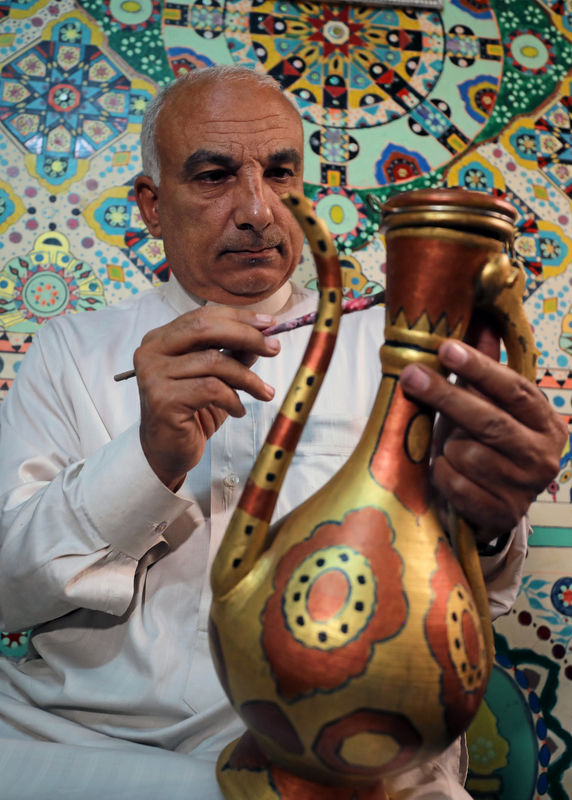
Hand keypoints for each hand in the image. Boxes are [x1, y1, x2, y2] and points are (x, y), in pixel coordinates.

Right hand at [133, 306, 280, 490]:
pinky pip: (211, 389)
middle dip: (246, 336)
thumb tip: (263, 336)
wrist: (166, 452)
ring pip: (213, 361)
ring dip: (247, 377)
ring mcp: (153, 375)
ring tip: (264, 392)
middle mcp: (151, 352)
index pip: (202, 317)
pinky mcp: (163, 399)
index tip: (269, 323)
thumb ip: (233, 354)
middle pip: (204, 329)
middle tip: (273, 347)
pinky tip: (238, 410)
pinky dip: (233, 399)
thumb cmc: (190, 412)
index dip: (238, 317)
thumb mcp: (217, 378)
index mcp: (161, 340)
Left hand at [399, 337, 566, 541]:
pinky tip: (444, 470)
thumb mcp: (487, 405)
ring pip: (469, 454)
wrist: (491, 506)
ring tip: (446, 445)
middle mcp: (543, 455)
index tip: (446, 348)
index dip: (480, 368)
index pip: (515, 389)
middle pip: (490, 421)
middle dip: (447, 396)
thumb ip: (485, 367)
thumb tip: (479, 314)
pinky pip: (457, 485)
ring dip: (446, 446)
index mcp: (545, 421)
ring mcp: (524, 488)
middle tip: (412, 375)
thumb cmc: (485, 445)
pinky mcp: (501, 514)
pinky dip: (442, 473)